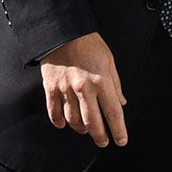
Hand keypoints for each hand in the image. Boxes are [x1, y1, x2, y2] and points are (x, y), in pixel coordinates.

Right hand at [39, 32, 127, 146]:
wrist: (62, 30)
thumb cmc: (88, 43)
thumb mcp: (109, 61)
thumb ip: (115, 84)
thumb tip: (121, 103)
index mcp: (101, 81)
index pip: (113, 113)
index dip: (118, 130)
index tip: (121, 140)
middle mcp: (84, 88)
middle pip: (93, 122)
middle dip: (100, 136)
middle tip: (103, 141)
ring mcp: (66, 89)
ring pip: (73, 120)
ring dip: (81, 130)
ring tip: (85, 131)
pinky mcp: (51, 87)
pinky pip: (54, 111)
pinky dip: (59, 121)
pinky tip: (63, 124)